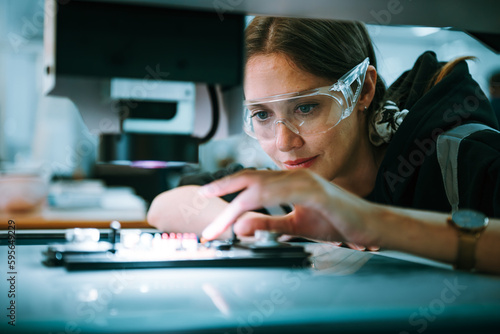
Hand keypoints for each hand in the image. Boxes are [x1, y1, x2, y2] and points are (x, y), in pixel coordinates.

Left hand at [200, 169, 381, 247]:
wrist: (369, 226)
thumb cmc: (336, 223)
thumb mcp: (294, 226)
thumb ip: (268, 224)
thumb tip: (240, 226)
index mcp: (288, 184)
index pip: (252, 183)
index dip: (229, 188)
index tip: (207, 198)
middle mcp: (293, 177)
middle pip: (251, 177)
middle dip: (224, 185)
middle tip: (201, 195)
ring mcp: (305, 182)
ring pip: (263, 186)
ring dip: (238, 202)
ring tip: (220, 219)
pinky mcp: (317, 191)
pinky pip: (285, 192)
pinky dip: (266, 199)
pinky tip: (250, 208)